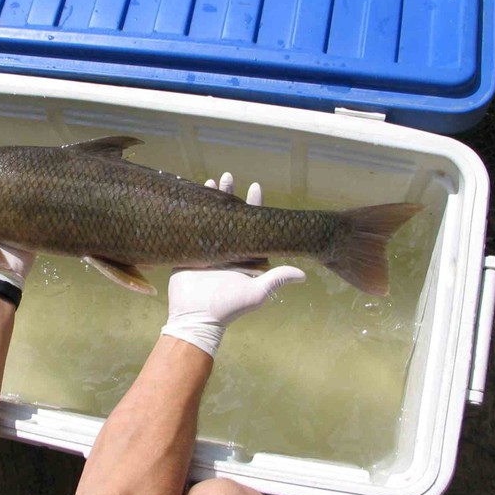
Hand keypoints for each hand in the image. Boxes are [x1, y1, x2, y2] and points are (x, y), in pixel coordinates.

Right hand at [161, 173, 305, 357]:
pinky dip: (193, 212)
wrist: (195, 317)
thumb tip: (304, 274)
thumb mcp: (256, 293)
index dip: (254, 205)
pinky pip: (192, 227)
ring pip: (212, 218)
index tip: (255, 186)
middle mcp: (229, 249)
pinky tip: (192, 198)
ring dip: (211, 200)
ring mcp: (209, 249)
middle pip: (231, 216)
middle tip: (228, 176)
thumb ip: (276, 279)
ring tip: (211, 181)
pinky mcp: (191, 251)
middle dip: (229, 196)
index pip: (252, 224)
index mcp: (245, 255)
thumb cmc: (228, 307)